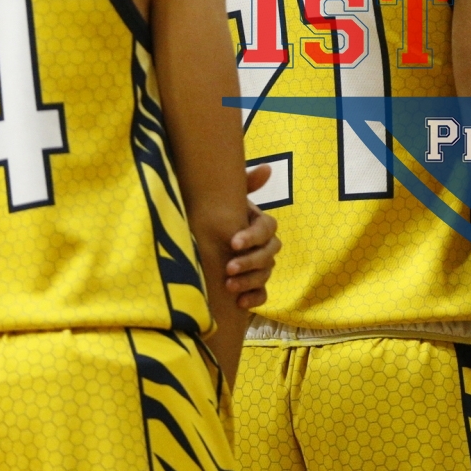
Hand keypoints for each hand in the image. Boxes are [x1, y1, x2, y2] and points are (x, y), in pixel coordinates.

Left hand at [226, 166, 282, 310]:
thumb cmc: (215, 218)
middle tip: (228, 267)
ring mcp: (260, 268)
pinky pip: (262, 295)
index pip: (267, 229)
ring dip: (249, 280)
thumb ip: (245, 184)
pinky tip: (240, 302)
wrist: (202, 244)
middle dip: (250, 261)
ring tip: (229, 285)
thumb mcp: (226, 201)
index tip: (233, 242)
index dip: (253, 236)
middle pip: (269, 254)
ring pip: (265, 275)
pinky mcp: (253, 288)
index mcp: (259, 225)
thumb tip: (268, 168)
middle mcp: (264, 246)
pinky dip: (254, 299)